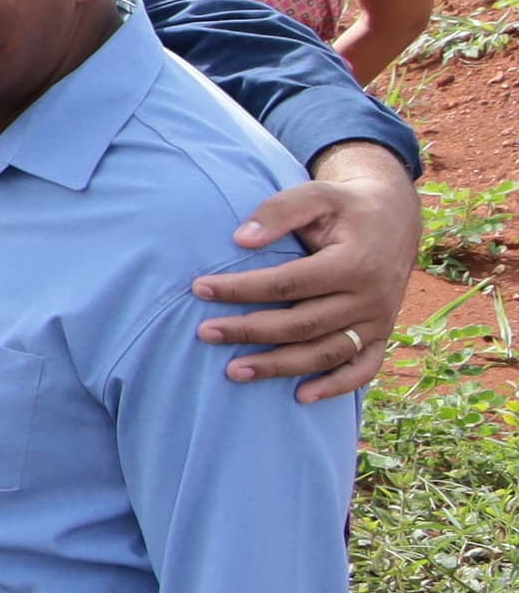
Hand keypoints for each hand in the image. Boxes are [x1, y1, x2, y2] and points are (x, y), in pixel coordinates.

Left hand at [198, 153, 414, 399]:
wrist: (394, 218)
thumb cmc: (344, 207)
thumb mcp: (316, 195)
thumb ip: (279, 212)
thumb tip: (239, 240)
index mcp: (355, 262)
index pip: (288, 284)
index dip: (242, 288)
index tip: (199, 288)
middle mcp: (371, 297)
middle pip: (302, 324)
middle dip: (250, 331)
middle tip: (204, 333)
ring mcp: (380, 321)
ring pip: (326, 353)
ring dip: (280, 367)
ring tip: (233, 371)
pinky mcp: (383, 335)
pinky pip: (363, 369)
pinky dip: (336, 387)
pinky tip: (300, 397)